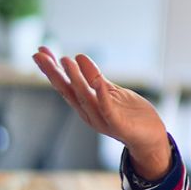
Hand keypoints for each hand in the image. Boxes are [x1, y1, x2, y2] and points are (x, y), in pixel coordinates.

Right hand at [32, 46, 170, 179]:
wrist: (150, 137)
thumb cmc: (130, 114)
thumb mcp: (110, 91)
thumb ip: (94, 77)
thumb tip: (78, 56)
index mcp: (86, 104)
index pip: (65, 85)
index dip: (52, 69)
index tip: (39, 52)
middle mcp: (89, 112)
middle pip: (68, 91)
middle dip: (53, 73)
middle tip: (40, 55)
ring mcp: (102, 119)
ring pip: (85, 97)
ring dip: (75, 79)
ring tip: (66, 60)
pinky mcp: (118, 124)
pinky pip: (108, 109)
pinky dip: (102, 96)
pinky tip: (97, 82)